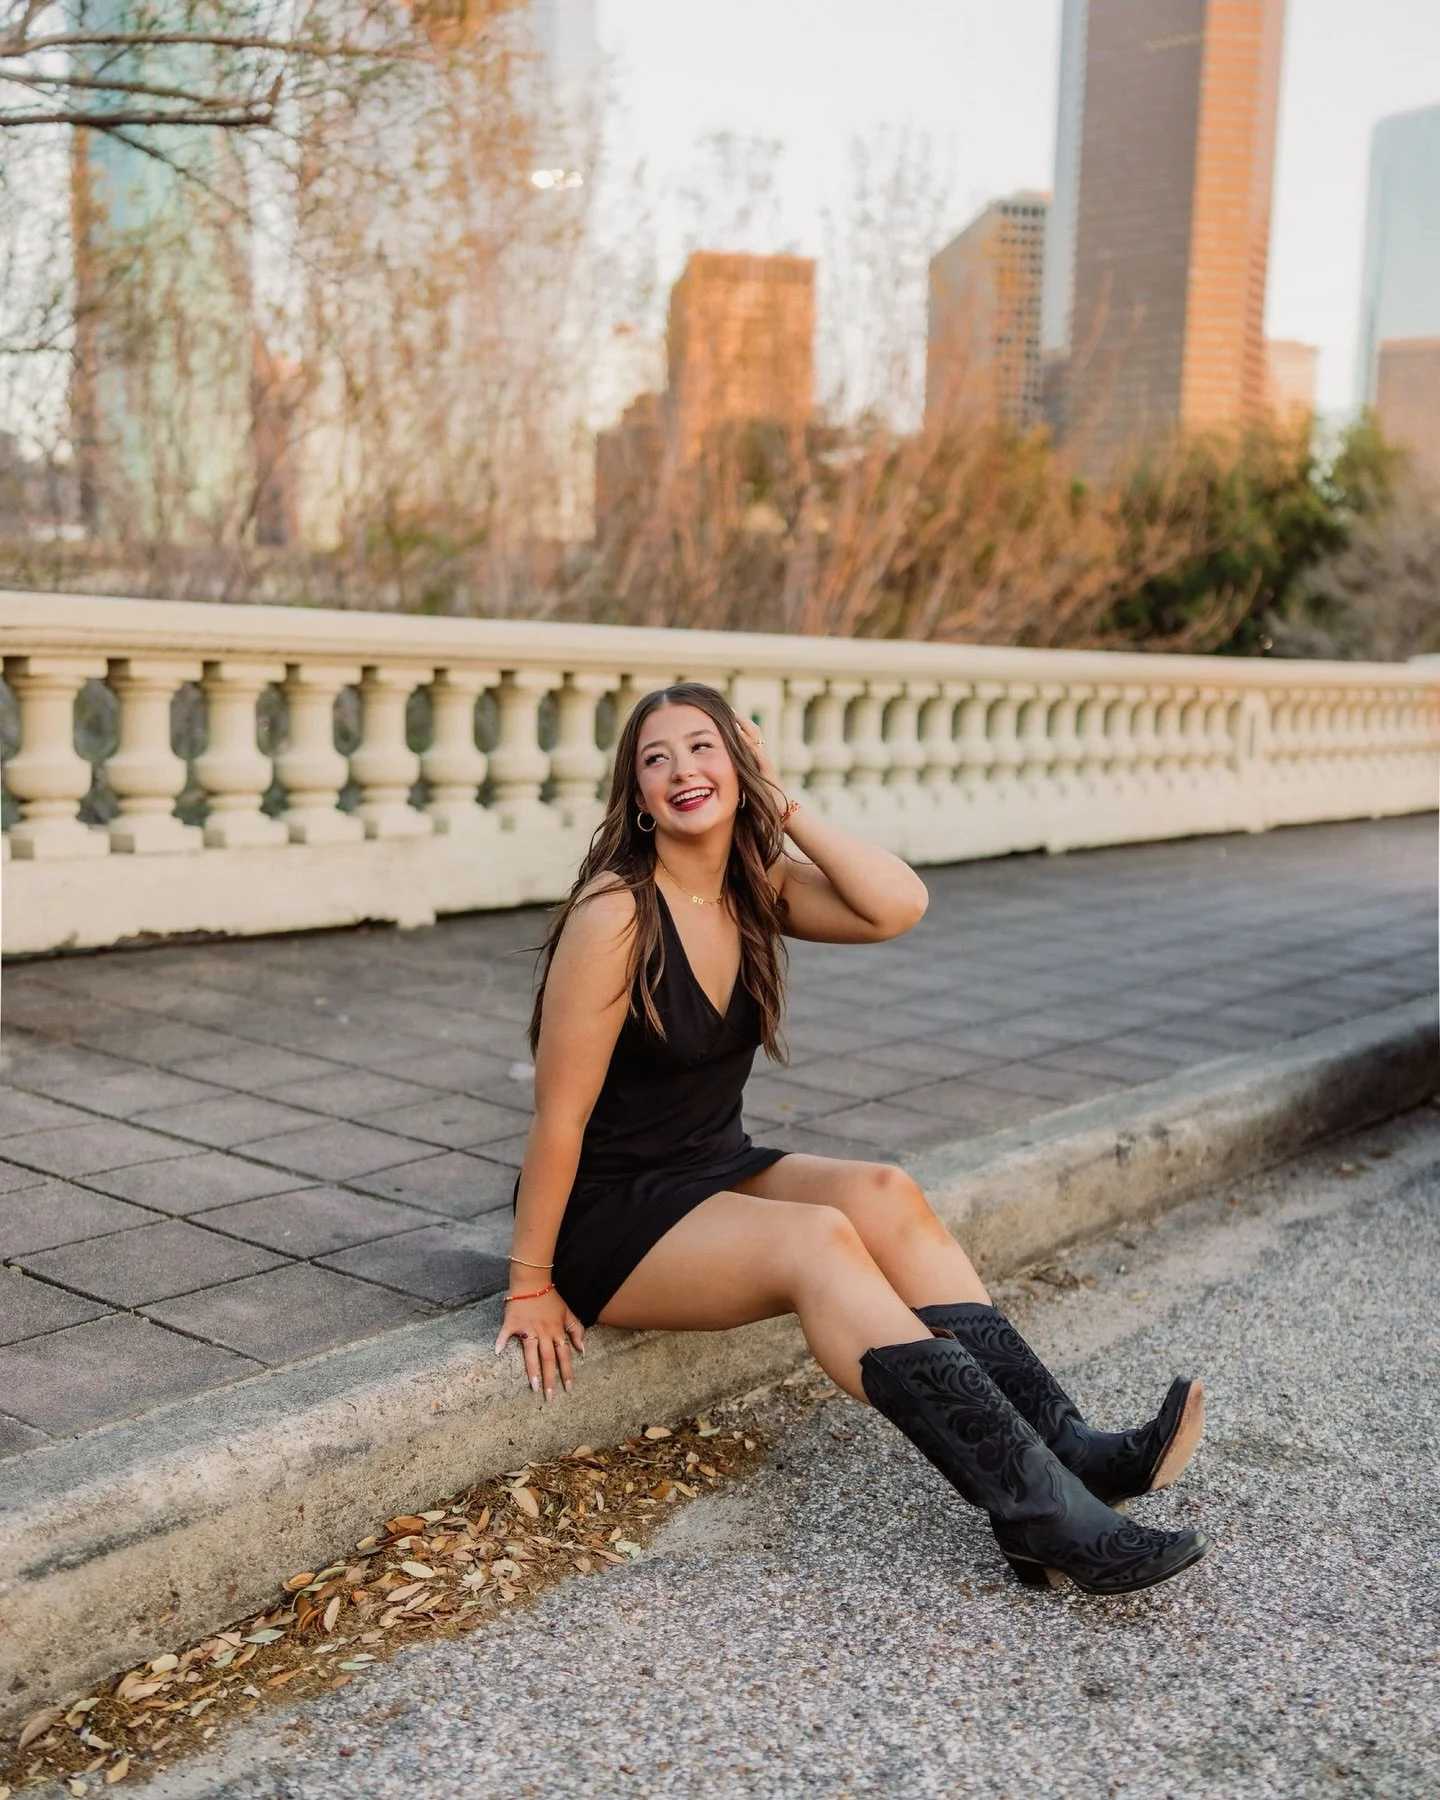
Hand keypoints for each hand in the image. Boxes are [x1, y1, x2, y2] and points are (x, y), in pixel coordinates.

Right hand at [495, 1286, 583, 1400]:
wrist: (532, 1280)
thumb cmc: (550, 1298)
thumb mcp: (567, 1312)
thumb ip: (576, 1330)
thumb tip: (583, 1350)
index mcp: (557, 1330)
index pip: (564, 1355)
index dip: (567, 1372)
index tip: (568, 1389)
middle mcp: (544, 1332)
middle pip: (548, 1358)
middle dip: (550, 1378)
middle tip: (550, 1397)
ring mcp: (528, 1327)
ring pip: (531, 1351)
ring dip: (533, 1369)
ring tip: (533, 1387)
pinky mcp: (513, 1322)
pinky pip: (506, 1333)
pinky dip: (501, 1340)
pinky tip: (497, 1352)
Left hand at [732, 712, 785, 807]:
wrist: (781, 810)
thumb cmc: (766, 801)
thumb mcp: (751, 786)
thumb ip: (742, 777)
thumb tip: (729, 774)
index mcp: (759, 759)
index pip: (751, 737)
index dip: (741, 725)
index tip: (728, 714)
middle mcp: (762, 757)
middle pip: (754, 731)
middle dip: (741, 719)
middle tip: (729, 707)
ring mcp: (764, 761)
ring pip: (755, 737)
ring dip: (743, 724)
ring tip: (731, 713)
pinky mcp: (765, 768)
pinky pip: (755, 750)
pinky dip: (746, 740)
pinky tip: (737, 732)